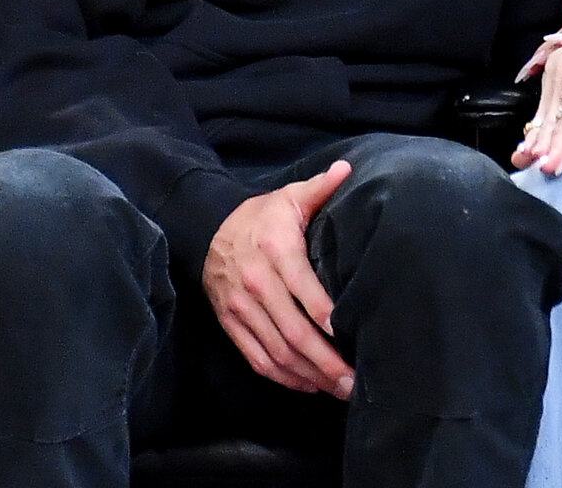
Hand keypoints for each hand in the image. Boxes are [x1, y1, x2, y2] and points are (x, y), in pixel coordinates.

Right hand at [202, 161, 354, 398]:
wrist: (206, 230)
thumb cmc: (261, 216)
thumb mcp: (289, 197)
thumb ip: (320, 188)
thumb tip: (346, 171)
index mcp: (277, 251)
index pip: (305, 293)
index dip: (330, 319)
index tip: (353, 337)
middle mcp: (257, 284)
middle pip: (294, 333)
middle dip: (327, 362)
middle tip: (355, 382)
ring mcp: (241, 308)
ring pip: (277, 352)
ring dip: (309, 375)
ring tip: (339, 389)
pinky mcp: (231, 324)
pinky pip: (257, 359)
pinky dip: (284, 377)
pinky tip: (309, 384)